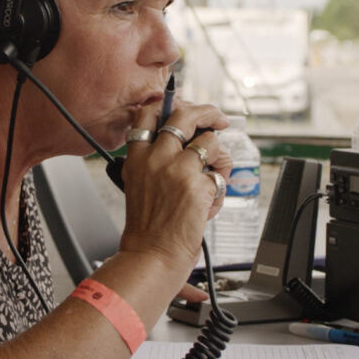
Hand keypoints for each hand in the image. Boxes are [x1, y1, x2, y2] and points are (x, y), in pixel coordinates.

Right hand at [117, 100, 230, 270]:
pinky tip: (210, 202)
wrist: (153, 255)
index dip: (170, 104)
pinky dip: (221, 184)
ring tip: (215, 174)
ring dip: (219, 156)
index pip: (149, 113)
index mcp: (136, 157)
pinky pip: (220, 171)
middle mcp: (155, 158)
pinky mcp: (197, 184)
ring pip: (210, 141)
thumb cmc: (149, 226)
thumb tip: (185, 137)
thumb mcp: (139, 184)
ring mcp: (177, 169)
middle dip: (207, 111)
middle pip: (184, 114)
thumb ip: (154, 158)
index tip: (184, 107)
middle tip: (219, 119)